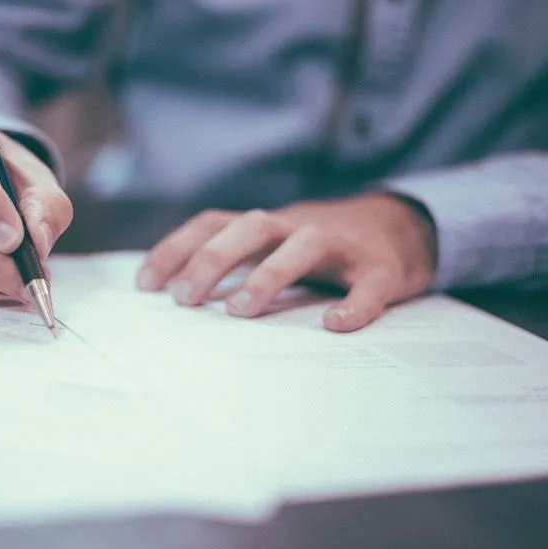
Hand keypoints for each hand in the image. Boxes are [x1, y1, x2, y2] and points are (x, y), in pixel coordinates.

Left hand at [136, 194, 436, 331]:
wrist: (402, 228)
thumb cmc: (321, 249)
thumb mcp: (273, 246)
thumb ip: (236, 263)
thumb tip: (177, 298)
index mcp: (267, 226)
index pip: (213, 223)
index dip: (176, 248)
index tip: (145, 285)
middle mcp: (298, 227)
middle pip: (251, 227)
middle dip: (212, 259)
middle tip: (184, 300)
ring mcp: (342, 245)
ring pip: (304, 245)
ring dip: (269, 274)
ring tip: (240, 311)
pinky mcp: (382, 268)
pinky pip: (369, 284)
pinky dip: (355, 304)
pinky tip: (336, 325)